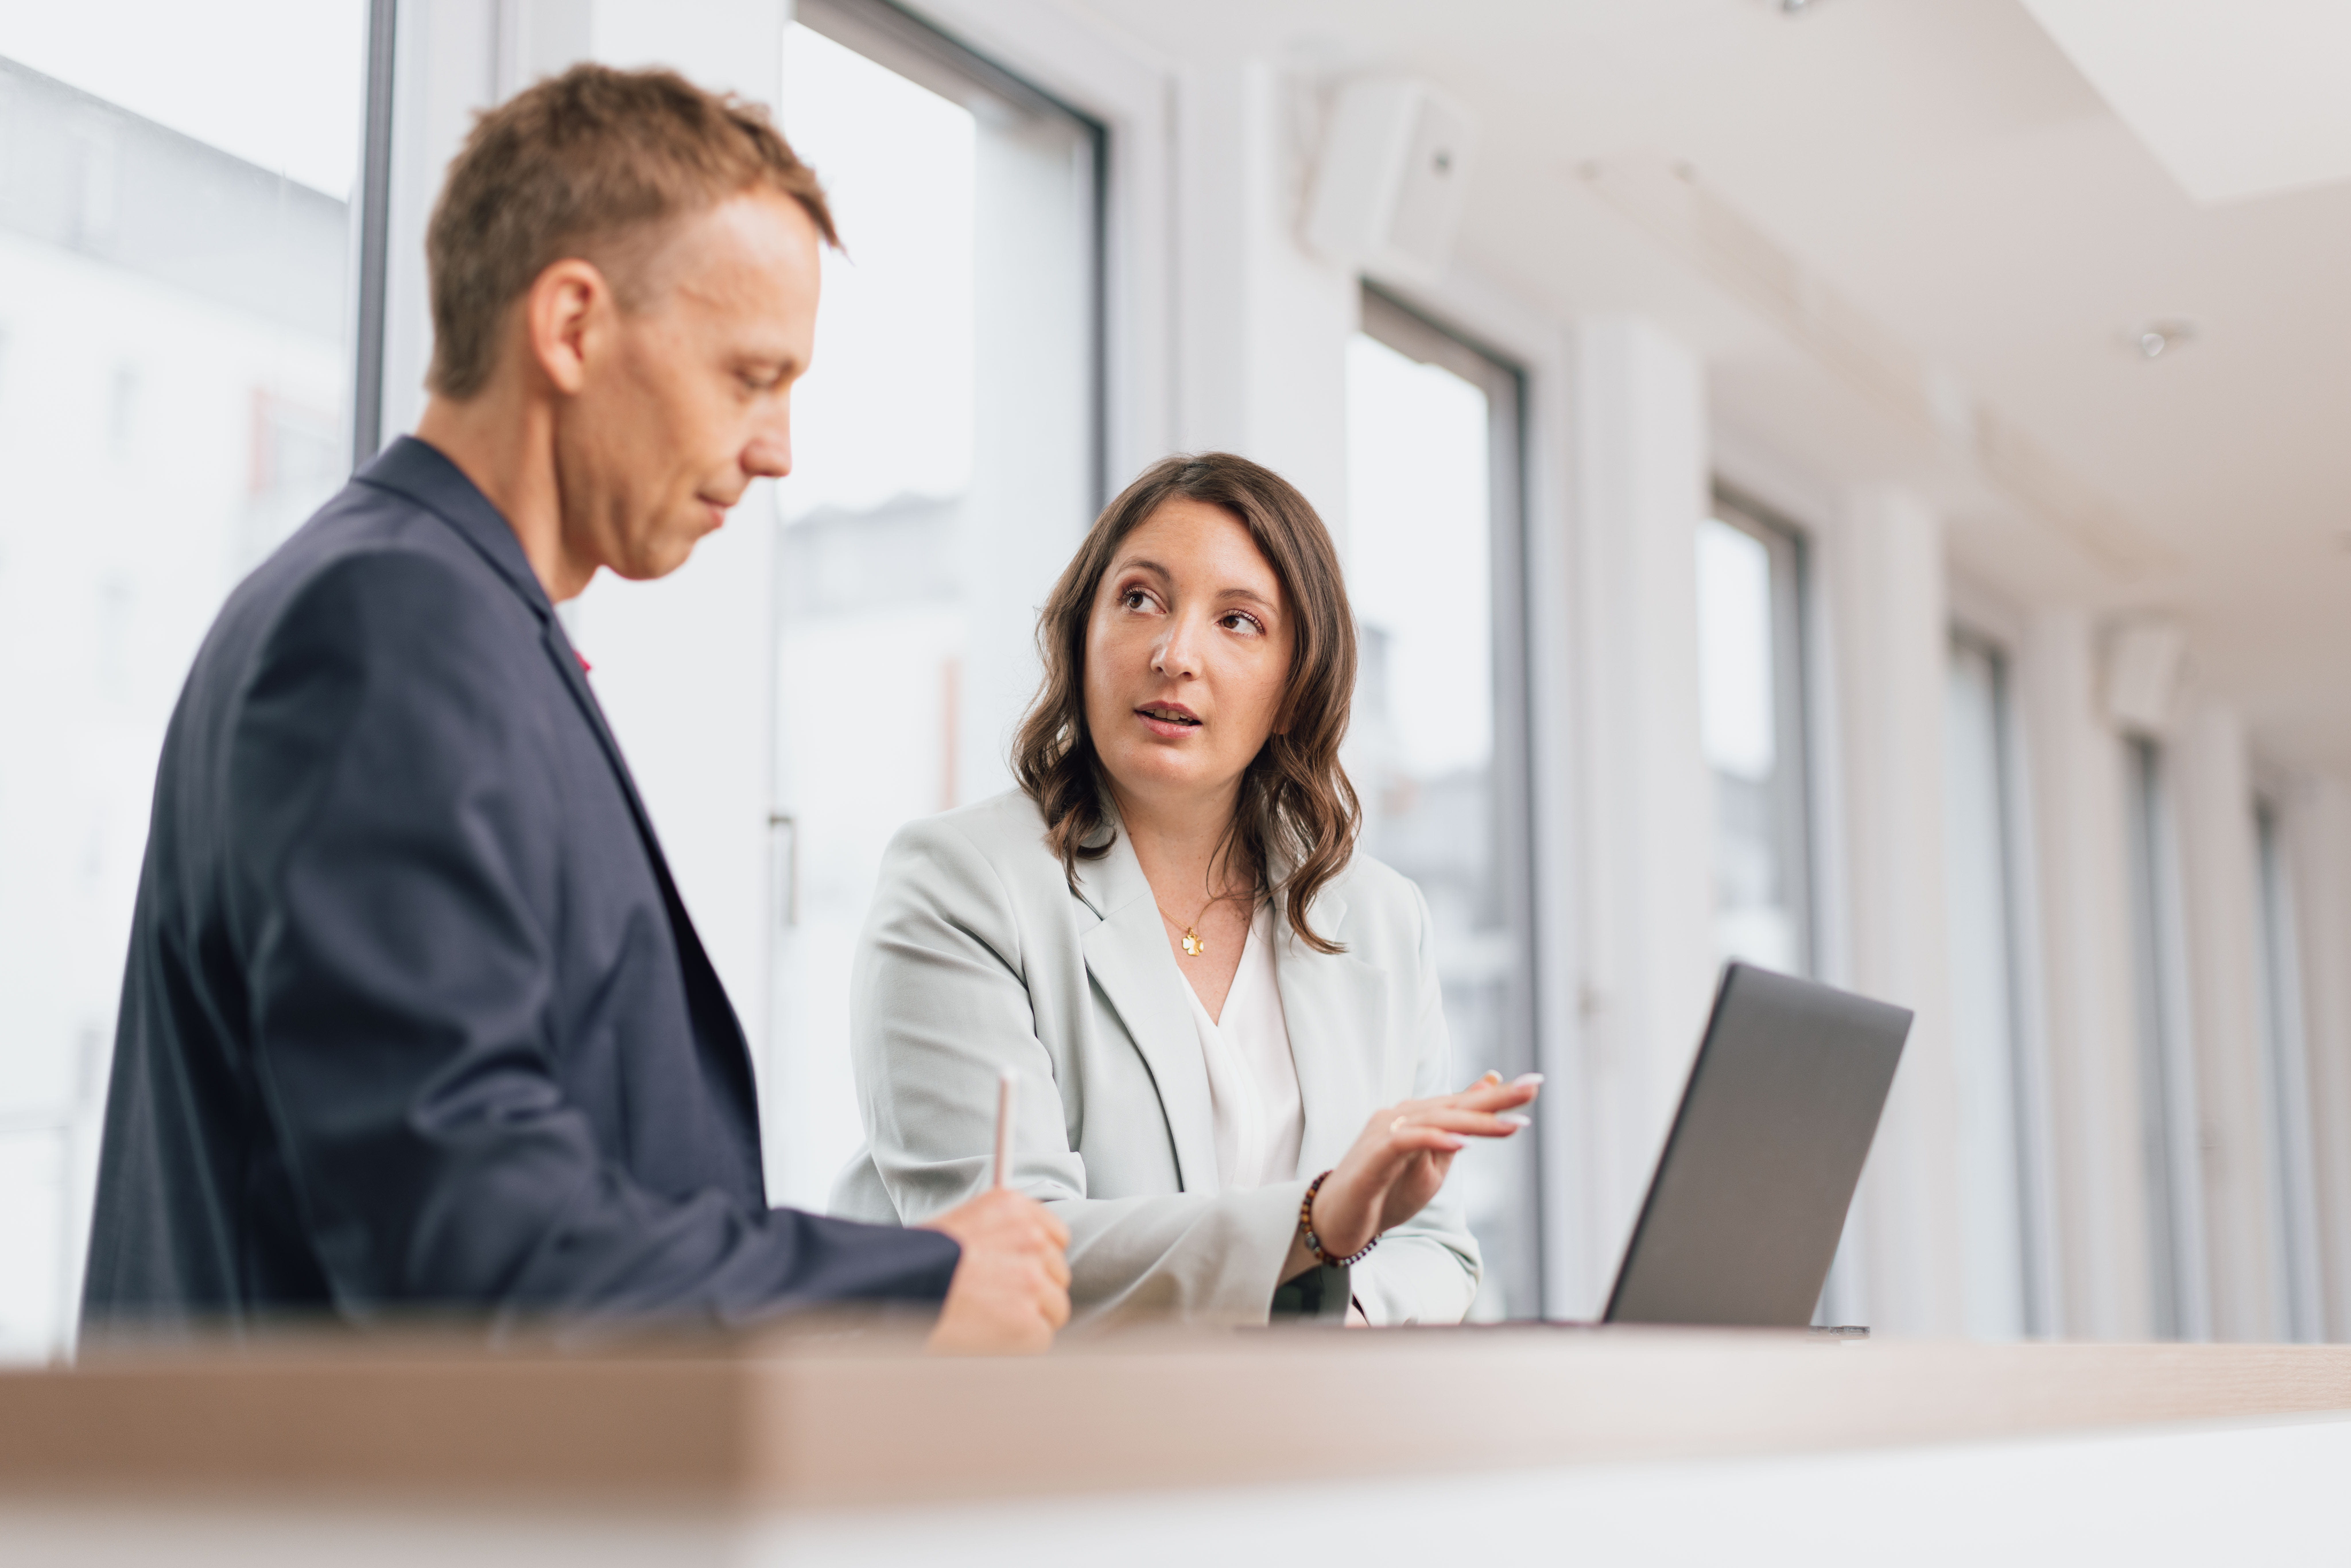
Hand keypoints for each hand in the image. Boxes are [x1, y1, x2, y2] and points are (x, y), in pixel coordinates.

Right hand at [918, 1187, 1072, 1354]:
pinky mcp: (1027, 1317)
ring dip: (1030, 1319)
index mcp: (1013, 1207)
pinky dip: (1021, 1345)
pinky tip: (992, 1336)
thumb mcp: (963, 1224)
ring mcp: (1032, 1277)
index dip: (1037, 1261)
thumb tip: (1022, 1253)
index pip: (1055, 1237)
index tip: (1021, 1274)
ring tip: (991, 1320)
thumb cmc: (920, 1262)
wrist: (898, 1287)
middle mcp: (1030, 1237)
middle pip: (1058, 1275)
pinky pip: (1042, 1339)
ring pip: (1055, 1308)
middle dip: (1036, 1293)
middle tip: (1000, 1302)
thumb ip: (1001, 1233)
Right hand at [1296, 1072, 1539, 1265]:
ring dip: (1475, 1121)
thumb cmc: (1386, 1193)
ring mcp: (1385, 1132)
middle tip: (1533, 1088)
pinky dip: (1434, 1139)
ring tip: (1511, 1123)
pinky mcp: (1374, 1156)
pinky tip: (1463, 1142)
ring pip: (1436, 1119)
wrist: (1340, 1222)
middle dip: (1496, 1098)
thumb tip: (1486, 1097)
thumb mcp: (1432, 1166)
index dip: (1499, 1095)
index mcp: (1416, 1117)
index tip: (1534, 1086)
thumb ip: (1456, 1132)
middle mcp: (1400, 1116)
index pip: (1462, 1103)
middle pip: (1454, 1104)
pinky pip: (1406, 1141)